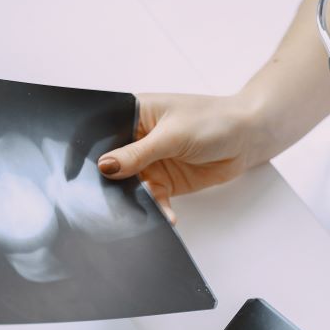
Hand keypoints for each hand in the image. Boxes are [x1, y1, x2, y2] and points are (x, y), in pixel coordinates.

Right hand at [96, 93, 266, 222]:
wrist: (248, 138)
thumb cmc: (214, 120)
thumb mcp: (172, 135)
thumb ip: (137, 153)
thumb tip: (105, 166)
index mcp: (134, 113)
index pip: (103, 133)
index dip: (90, 152)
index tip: (82, 173)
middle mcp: (138, 137)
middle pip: (113, 163)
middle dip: (111, 181)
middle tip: (109, 197)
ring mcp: (150, 160)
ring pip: (130, 185)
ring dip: (135, 199)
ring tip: (142, 210)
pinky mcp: (164, 181)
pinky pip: (152, 198)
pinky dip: (157, 209)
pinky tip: (166, 215)